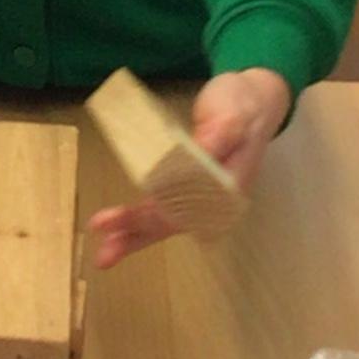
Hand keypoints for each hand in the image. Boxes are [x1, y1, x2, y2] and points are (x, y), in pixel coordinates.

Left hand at [86, 67, 291, 269]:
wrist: (255, 102)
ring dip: (134, 235)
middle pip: (171, 224)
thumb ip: (219, 136)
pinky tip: (121, 227)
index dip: (151, 217)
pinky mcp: (190, 187)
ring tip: (105, 252)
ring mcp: (202, 195)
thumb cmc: (243, 106)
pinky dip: (140, 218)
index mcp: (227, 186)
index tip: (120, 220)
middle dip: (136, 236)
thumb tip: (199, 153)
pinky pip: (162, 207)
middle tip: (103, 255)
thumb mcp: (233, 115)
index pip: (185, 210)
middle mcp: (214, 199)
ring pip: (164, 222)